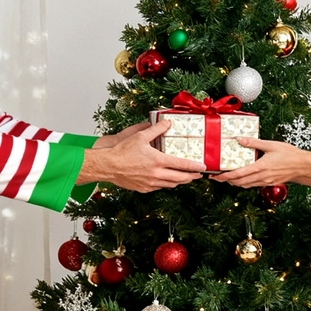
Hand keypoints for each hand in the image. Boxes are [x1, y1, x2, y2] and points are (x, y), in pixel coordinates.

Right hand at [80, 118, 203, 191]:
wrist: (108, 166)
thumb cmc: (122, 151)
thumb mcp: (140, 136)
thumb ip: (156, 129)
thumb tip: (167, 122)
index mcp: (158, 161)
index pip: (182, 165)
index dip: (194, 166)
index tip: (203, 167)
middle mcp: (156, 174)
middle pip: (180, 178)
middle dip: (191, 177)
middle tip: (198, 175)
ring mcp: (150, 183)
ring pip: (171, 185)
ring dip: (180, 181)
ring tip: (186, 178)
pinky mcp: (144, 189)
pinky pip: (160, 188)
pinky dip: (167, 184)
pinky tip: (168, 181)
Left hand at [212, 137, 310, 187]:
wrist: (303, 166)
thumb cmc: (290, 154)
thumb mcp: (271, 145)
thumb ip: (254, 143)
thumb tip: (240, 139)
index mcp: (261, 167)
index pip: (239, 174)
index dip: (226, 176)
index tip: (217, 176)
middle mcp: (262, 177)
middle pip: (240, 183)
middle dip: (227, 181)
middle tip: (217, 178)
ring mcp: (265, 182)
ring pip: (246, 185)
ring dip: (235, 183)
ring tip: (227, 178)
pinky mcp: (269, 183)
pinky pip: (253, 185)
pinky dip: (245, 183)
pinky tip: (242, 178)